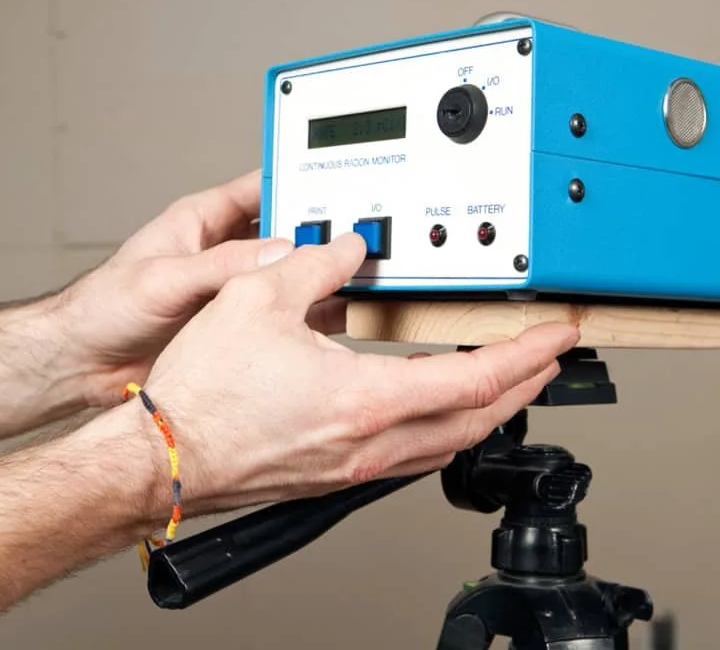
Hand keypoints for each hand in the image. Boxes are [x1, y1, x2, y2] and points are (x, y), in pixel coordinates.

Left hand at [55, 170, 345, 406]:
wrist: (83, 364)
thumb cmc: (104, 309)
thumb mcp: (163, 279)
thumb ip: (219, 266)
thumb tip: (275, 252)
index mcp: (202, 222)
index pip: (261, 187)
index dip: (299, 182)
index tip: (341, 186)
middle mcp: (222, 252)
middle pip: (285, 233)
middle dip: (320, 236)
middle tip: (361, 241)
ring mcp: (231, 291)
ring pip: (289, 276)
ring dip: (318, 278)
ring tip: (360, 279)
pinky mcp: (234, 328)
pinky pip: (281, 316)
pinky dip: (308, 318)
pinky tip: (334, 321)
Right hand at [132, 232, 580, 515]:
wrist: (162, 456)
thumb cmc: (201, 395)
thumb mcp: (257, 297)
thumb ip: (313, 262)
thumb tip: (343, 245)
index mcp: (366, 398)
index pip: (479, 376)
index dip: (529, 353)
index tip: (557, 335)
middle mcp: (371, 442)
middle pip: (479, 419)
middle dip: (524, 385)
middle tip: (544, 358)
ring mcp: (354, 466)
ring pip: (448, 443)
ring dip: (485, 409)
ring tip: (498, 379)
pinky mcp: (332, 475)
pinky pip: (411, 454)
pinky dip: (441, 426)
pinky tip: (428, 407)